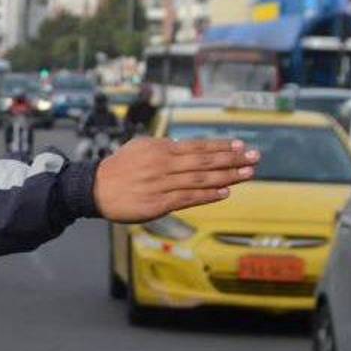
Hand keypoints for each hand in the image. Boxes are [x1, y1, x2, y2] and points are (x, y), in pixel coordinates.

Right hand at [94, 138, 259, 222]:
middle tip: (255, 157)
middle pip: (204, 162)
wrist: (95, 189)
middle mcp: (163, 165)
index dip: (221, 147)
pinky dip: (208, 196)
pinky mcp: (158, 204)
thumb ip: (163, 146)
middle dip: (232, 159)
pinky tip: (225, 192)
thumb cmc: (119, 167)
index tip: (242, 146)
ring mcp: (161, 185)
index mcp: (160, 149)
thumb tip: (184, 146)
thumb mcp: (140, 147)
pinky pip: (188, 199)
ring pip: (200, 180)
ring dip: (227, 177)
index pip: (198, 146)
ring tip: (248, 174)